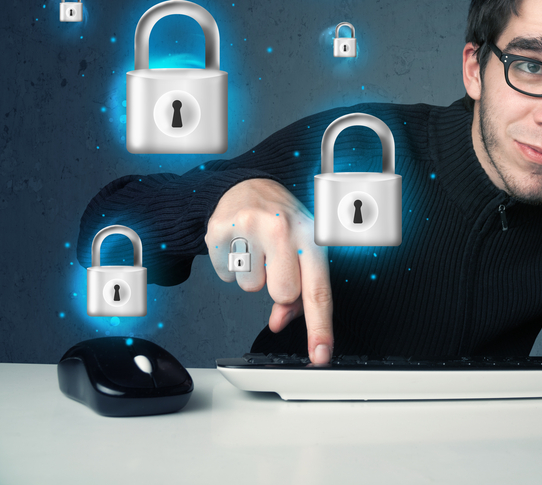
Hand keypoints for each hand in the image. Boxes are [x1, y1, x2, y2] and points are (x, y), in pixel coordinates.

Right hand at [206, 178, 332, 363]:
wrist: (249, 186)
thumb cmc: (283, 222)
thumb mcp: (301, 250)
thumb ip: (300, 291)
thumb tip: (282, 322)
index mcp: (311, 236)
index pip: (318, 290)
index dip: (320, 327)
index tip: (320, 356)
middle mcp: (284, 228)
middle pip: (283, 294)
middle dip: (279, 288)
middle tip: (276, 262)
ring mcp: (250, 227)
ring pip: (251, 287)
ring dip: (253, 276)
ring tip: (258, 250)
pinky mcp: (220, 230)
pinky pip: (226, 276)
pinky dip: (231, 269)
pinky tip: (240, 247)